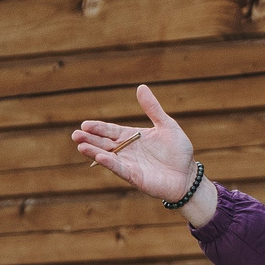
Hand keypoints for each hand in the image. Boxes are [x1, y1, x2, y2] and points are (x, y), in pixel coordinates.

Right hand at [71, 84, 197, 201]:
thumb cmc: (178, 151)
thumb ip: (152, 108)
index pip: (111, 131)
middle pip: (104, 143)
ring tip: (80, 146)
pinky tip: (99, 157)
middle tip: (75, 134)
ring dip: (94, 151)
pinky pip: (120, 169)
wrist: (188, 175)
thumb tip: (141, 87)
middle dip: (90, 139)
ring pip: (108, 157)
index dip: (98, 128)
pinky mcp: (135, 177)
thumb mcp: (166, 125)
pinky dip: (110, 163)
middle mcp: (127, 151)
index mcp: (132, 137)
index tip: (84, 124)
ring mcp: (129, 164)